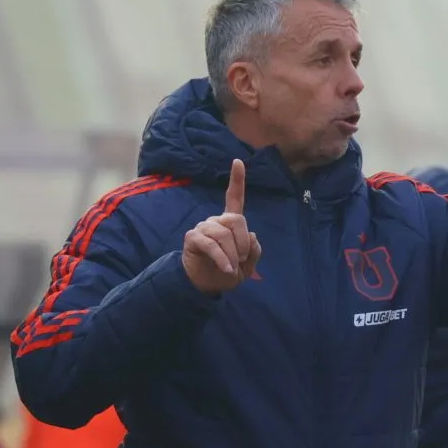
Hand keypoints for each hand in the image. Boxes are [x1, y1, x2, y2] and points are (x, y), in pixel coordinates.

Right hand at [182, 159, 261, 294]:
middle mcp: (216, 221)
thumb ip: (254, 250)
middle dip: (242, 242)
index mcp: (230, 223)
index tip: (238, 161)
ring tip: (232, 267)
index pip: (234, 197)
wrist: (206, 286)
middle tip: (241, 259)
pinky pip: (211, 244)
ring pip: (223, 234)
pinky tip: (226, 268)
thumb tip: (251, 235)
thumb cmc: (227, 272)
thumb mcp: (248, 264)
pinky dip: (222, 258)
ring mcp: (203, 228)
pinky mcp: (193, 238)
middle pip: (235, 219)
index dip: (237, 180)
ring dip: (232, 254)